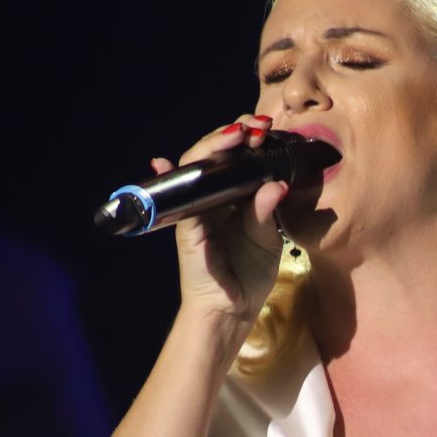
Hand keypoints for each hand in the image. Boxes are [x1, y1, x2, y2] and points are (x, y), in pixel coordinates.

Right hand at [158, 114, 289, 334]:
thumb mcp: (268, 239)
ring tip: (234, 133)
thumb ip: (267, 211)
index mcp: (235, 197)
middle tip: (254, 126)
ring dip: (211, 146)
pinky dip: (169, 178)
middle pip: (213, 155)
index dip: (249, 141)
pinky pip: (176, 198)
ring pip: (195, 167)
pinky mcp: (184, 225)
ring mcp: (195, 209)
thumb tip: (275, 184)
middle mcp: (212, 197)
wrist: (233, 310)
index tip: (267, 129)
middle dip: (231, 134)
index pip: (236, 159)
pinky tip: (161, 164)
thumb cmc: (250, 274)